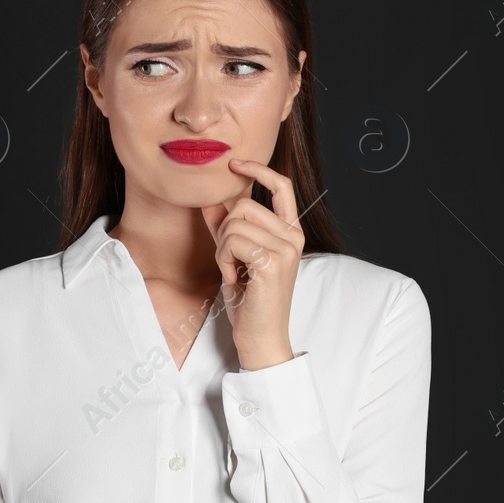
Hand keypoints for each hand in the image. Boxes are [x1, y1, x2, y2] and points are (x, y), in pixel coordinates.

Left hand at [201, 158, 302, 369]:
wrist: (261, 338)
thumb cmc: (250, 301)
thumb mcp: (235, 257)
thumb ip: (226, 227)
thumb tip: (209, 199)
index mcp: (290, 233)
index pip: (281, 186)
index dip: (258, 170)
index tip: (235, 165)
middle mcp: (293, 237)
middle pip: (243, 206)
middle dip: (224, 231)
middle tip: (230, 261)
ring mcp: (286, 249)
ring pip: (234, 224)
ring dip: (222, 250)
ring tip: (234, 273)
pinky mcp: (273, 262)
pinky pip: (232, 242)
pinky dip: (224, 260)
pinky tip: (235, 279)